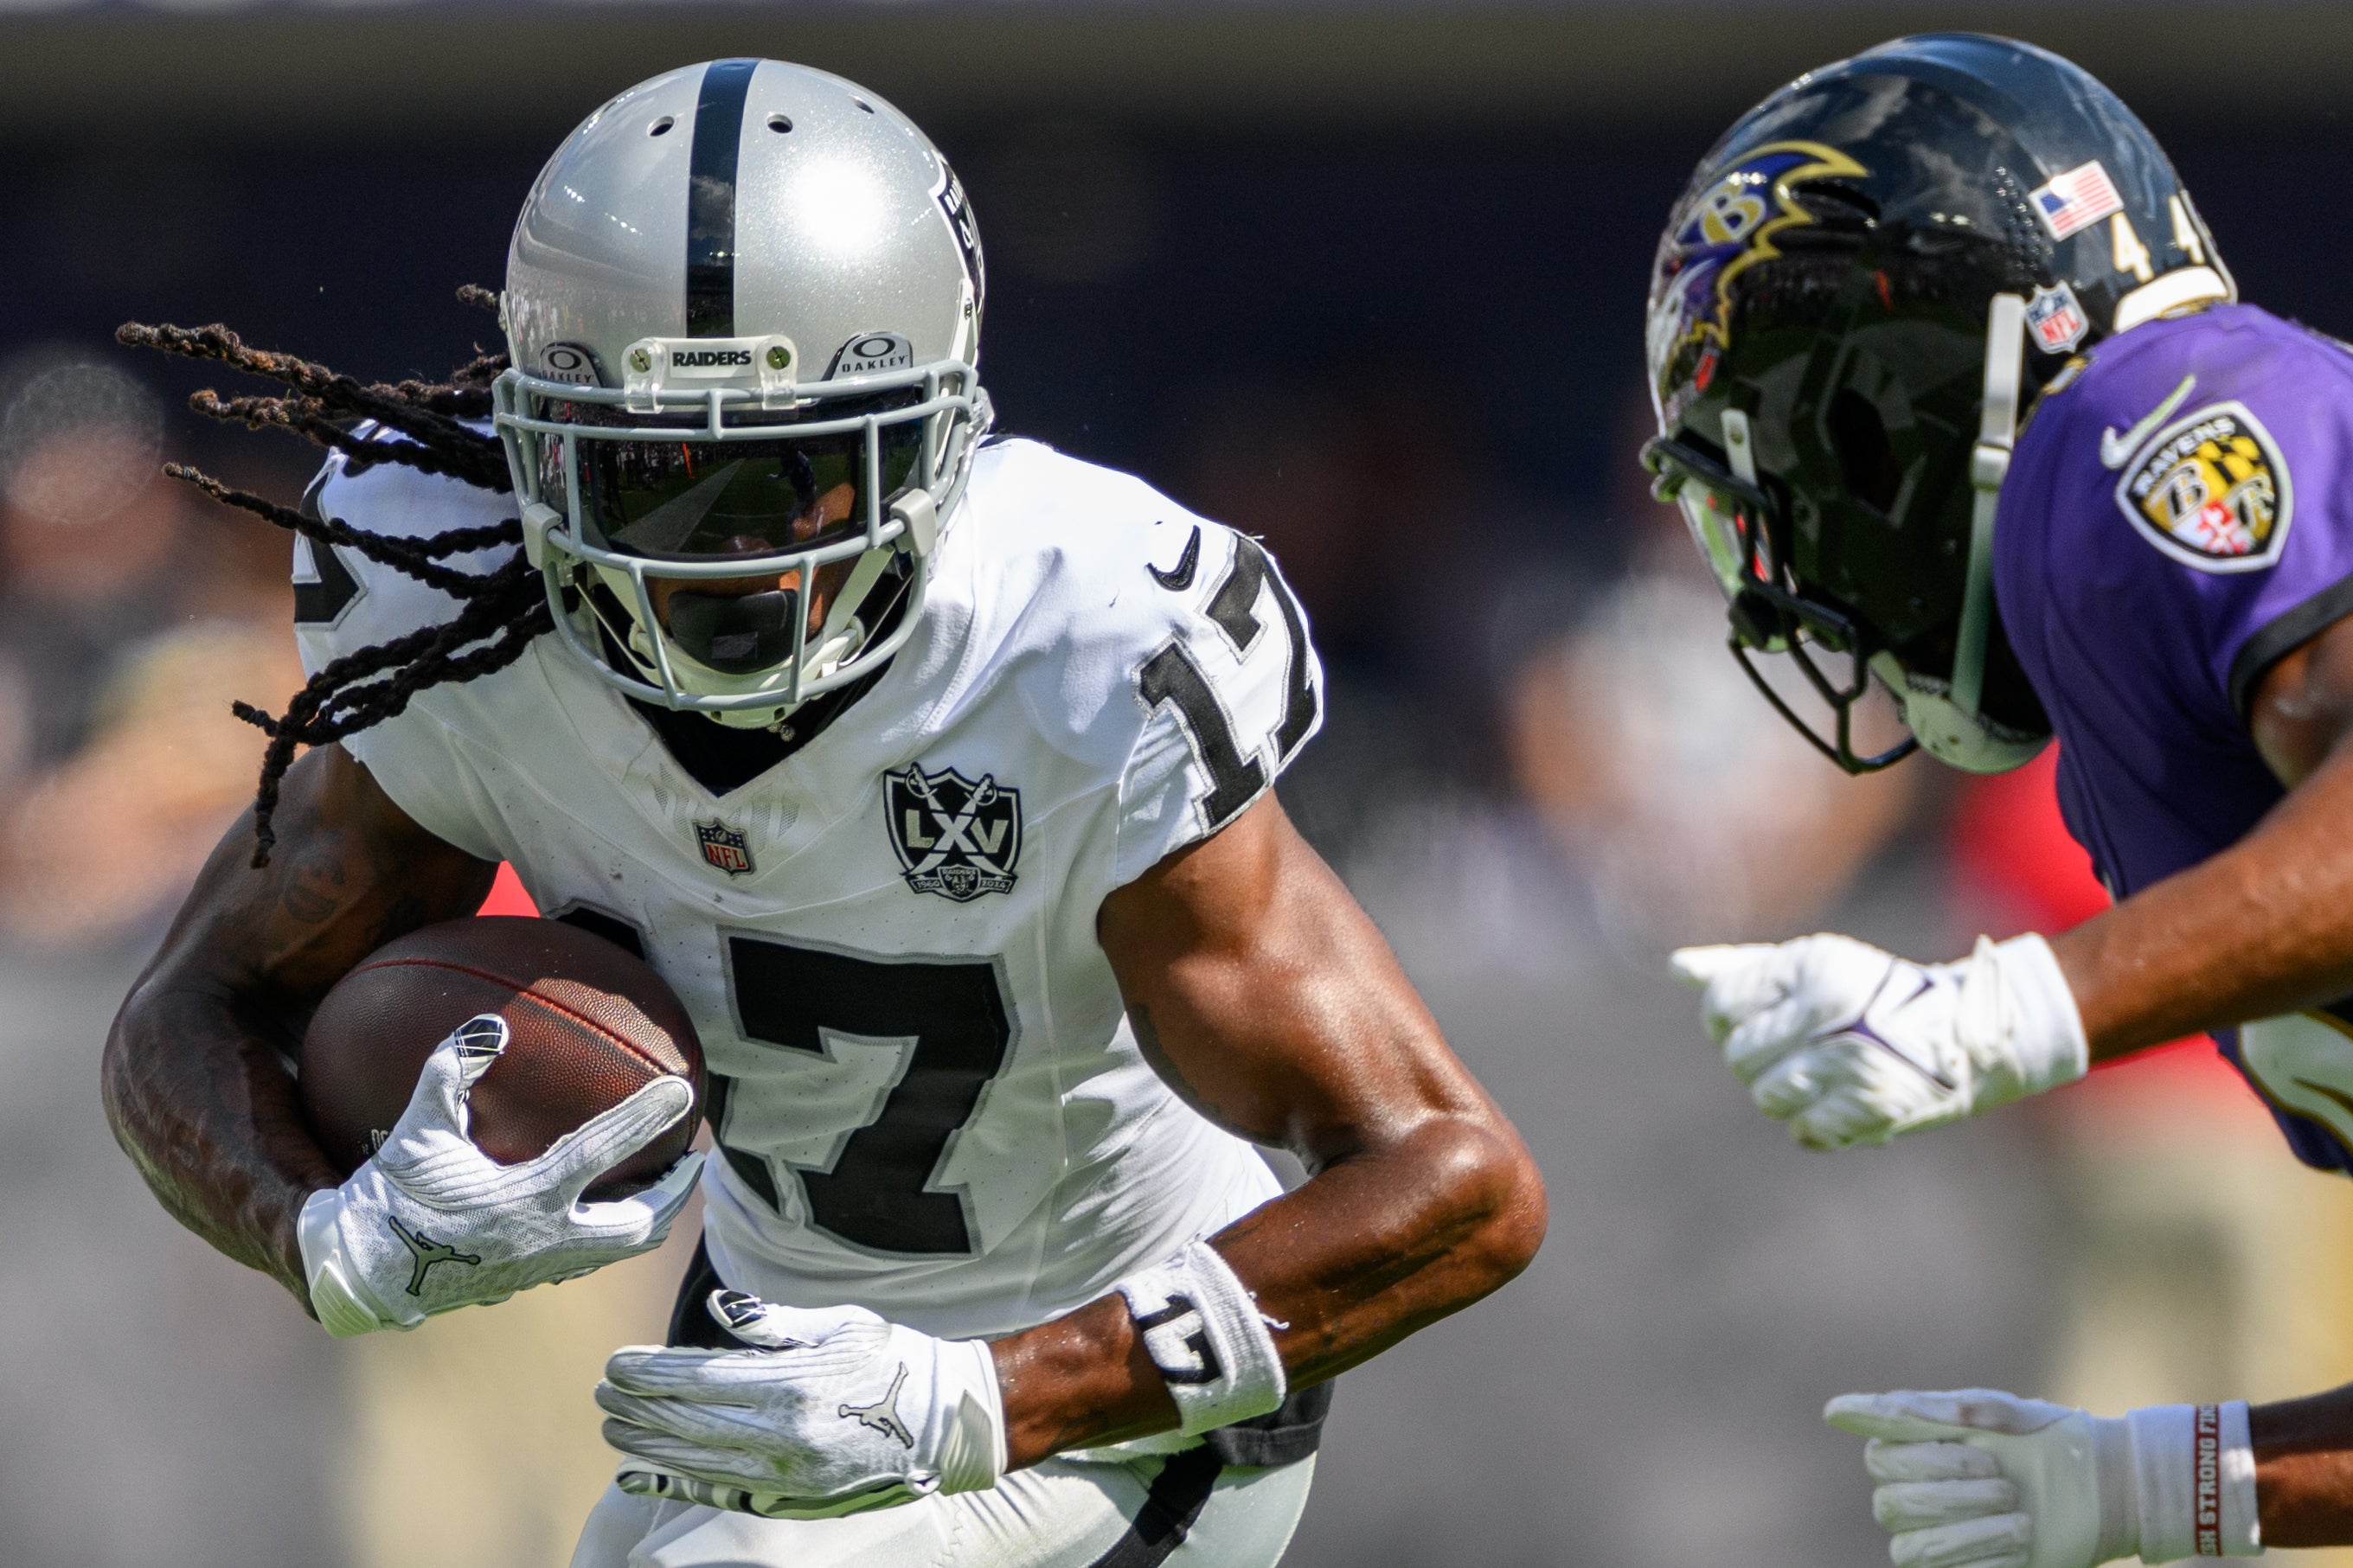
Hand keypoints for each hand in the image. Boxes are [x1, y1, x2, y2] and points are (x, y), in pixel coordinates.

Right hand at [296, 1014, 700, 1336]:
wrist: (362, 1272)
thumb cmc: (390, 1195)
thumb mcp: (416, 1128)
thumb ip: (451, 1070)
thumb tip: (489, 1023)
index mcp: (528, 1198)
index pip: (603, 1151)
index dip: (646, 1117)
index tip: (684, 1090)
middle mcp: (547, 1239)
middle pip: (639, 1222)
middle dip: (676, 1192)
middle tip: (696, 1160)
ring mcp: (541, 1267)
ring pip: (618, 1248)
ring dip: (651, 1217)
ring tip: (669, 1190)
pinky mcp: (528, 1281)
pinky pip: (587, 1258)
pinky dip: (610, 1233)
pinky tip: (607, 1212)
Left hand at [599, 1290, 1005, 1519]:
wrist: (947, 1421)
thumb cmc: (894, 1360)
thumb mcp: (841, 1325)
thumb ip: (774, 1323)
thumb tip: (719, 1310)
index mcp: (794, 1385)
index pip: (698, 1380)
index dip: (651, 1371)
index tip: (617, 1361)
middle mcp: (784, 1436)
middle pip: (688, 1423)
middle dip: (638, 1406)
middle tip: (602, 1390)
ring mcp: (787, 1474)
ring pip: (696, 1462)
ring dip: (647, 1444)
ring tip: (613, 1426)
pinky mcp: (792, 1498)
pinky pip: (720, 1493)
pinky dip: (674, 1487)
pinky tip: (640, 1479)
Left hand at [1670, 933, 2086, 1148]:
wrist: (1968, 1033)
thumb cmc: (1873, 994)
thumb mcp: (1811, 968)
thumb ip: (1742, 970)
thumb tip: (1675, 968)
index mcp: (1811, 967)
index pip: (1721, 1007)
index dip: (1727, 1020)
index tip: (1758, 1021)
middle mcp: (1831, 1011)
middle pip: (1739, 1057)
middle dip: (1759, 1060)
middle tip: (1799, 1049)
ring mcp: (1852, 1062)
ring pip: (1766, 1098)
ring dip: (1786, 1094)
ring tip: (1823, 1075)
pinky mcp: (1872, 1107)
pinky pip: (1803, 1132)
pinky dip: (1817, 1124)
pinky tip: (1842, 1101)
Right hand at [1826, 1388, 2261, 1566]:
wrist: (2102, 1486)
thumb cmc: (2042, 1439)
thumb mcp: (1989, 1412)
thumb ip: (1916, 1412)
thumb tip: (1832, 1412)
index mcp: (1909, 1448)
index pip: (1879, 1458)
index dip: (1930, 1460)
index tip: (1983, 1450)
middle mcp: (1910, 1495)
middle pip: (1892, 1505)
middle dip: (1955, 1496)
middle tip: (2007, 1485)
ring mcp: (1932, 1539)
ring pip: (1913, 1549)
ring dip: (1971, 1533)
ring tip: (2020, 1520)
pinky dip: (1987, 1562)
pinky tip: (2021, 1548)